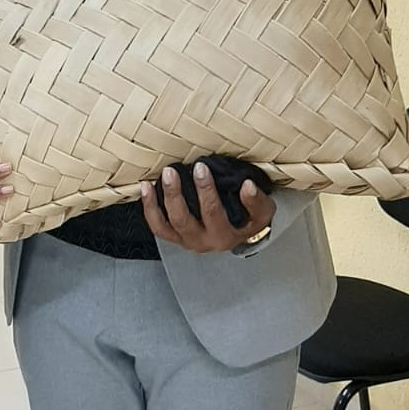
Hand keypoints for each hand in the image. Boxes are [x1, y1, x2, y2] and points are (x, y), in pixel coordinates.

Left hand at [140, 162, 275, 252]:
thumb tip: (247, 185)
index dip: (206, 190)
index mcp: (224, 236)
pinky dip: (149, 208)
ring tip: (158, 177)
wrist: (241, 236)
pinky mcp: (175, 237)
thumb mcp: (263, 213)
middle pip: (184, 219)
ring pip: (167, 224)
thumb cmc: (250, 221)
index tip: (201, 167)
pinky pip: (158, 226)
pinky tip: (146, 187)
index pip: (214, 213)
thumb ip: (257, 201)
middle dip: (176, 194)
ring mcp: (186, 241)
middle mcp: (203, 242)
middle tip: (172, 170)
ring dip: (159, 200)